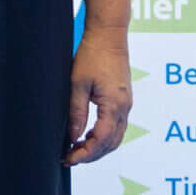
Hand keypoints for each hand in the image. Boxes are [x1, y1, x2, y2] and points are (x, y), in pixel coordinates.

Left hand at [65, 23, 132, 164]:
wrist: (109, 35)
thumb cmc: (92, 55)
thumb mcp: (77, 85)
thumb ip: (76, 113)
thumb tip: (72, 137)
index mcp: (114, 105)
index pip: (101, 141)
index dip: (85, 154)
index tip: (68, 158)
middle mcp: (125, 108)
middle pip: (111, 144)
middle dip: (91, 155)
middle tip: (70, 158)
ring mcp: (127, 104)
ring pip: (116, 137)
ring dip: (98, 147)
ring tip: (76, 149)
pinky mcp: (124, 100)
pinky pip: (117, 126)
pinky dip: (103, 136)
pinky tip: (88, 134)